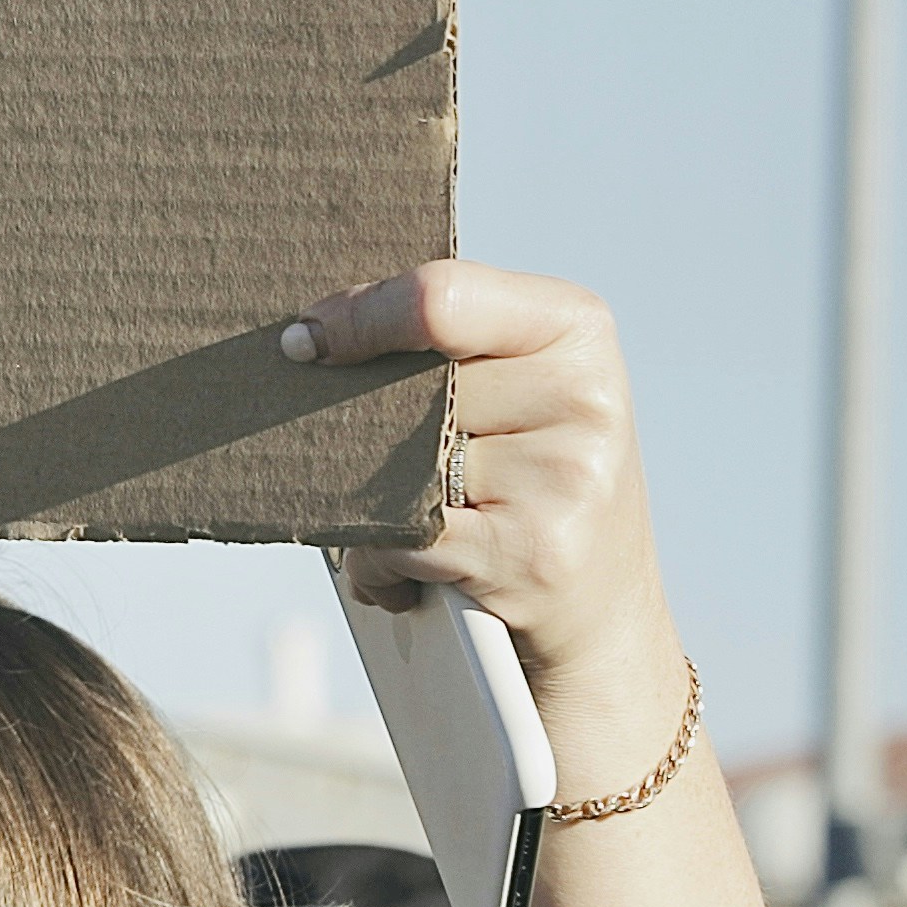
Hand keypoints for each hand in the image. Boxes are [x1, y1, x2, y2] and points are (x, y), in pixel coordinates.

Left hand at [283, 261, 678, 722]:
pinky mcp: (532, 555)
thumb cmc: (527, 475)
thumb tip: (307, 336)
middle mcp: (582, 397)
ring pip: (394, 468)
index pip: (439, 298)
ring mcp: (563, 478)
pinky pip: (399, 539)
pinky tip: (400, 573)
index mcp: (574, 327)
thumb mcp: (512, 380)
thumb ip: (434, 342)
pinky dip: (374, 563)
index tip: (303, 340)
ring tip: (402, 518)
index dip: (357, 318)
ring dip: (364, 504)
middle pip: (406, 389)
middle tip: (362, 454)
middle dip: (362, 427)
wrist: (603, 608)